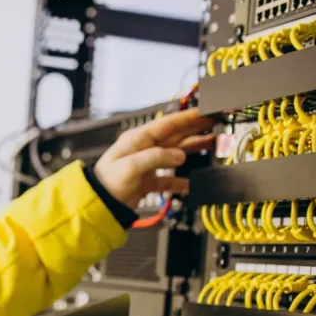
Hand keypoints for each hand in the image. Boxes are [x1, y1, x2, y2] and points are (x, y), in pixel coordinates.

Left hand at [93, 108, 215, 208]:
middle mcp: (144, 149)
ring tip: (212, 142)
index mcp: (138, 139)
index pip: (167, 123)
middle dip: (196, 128)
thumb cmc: (107, 182)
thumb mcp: (130, 166)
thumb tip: (180, 156)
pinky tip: (193, 183)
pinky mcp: (149, 181)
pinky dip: (182, 182)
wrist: (99, 205)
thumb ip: (156, 158)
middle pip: (175, 135)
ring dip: (194, 148)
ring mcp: (148, 165)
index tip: (205, 111)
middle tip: (215, 121)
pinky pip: (170, 179)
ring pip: (176, 153)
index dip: (188, 117)